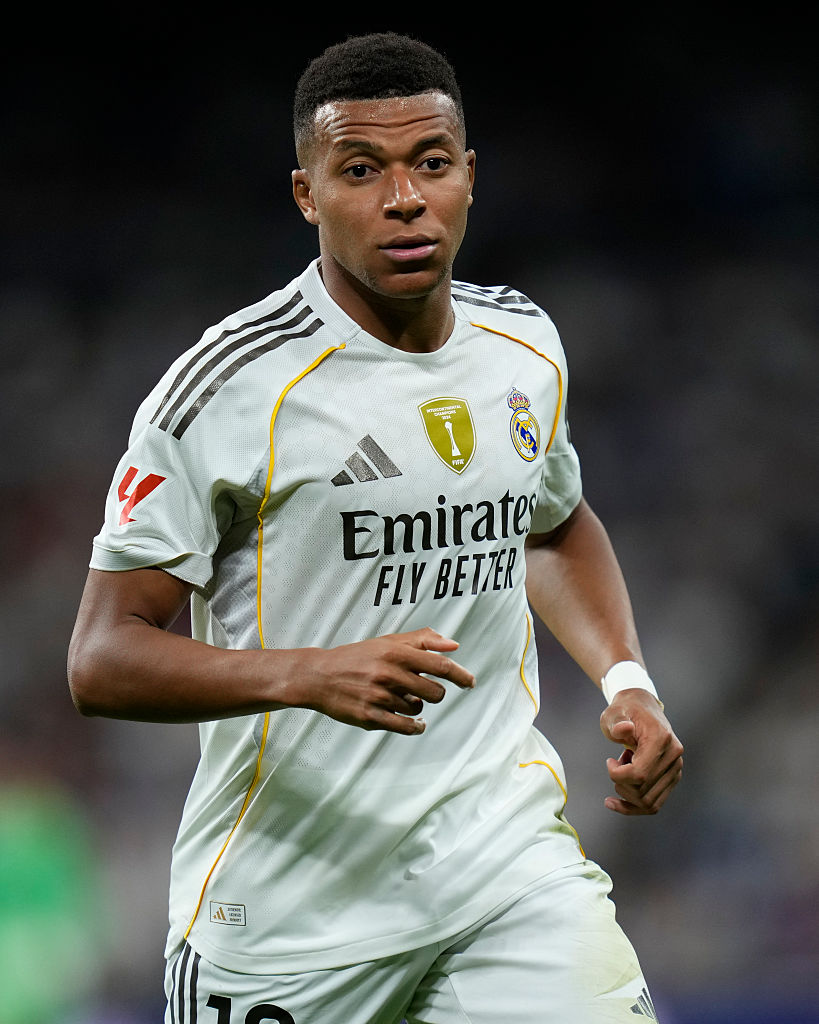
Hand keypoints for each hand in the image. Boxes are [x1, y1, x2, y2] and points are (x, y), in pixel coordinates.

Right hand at [295, 627, 474, 735]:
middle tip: (424, 690)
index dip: (460, 675)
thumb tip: (454, 646)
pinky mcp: (370, 717)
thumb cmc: (357, 657)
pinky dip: (415, 727)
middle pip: (435, 692)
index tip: (470, 682)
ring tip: (397, 698)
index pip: (439, 665)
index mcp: (395, 652)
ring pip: (417, 709)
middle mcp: (388, 674)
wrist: (319, 676)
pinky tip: (415, 723)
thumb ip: (422, 640)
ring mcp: (379, 697)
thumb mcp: (388, 642)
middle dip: (435, 693)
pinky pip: (405, 727)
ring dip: (414, 706)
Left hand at [599, 688, 682, 814]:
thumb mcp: (614, 713)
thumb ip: (616, 723)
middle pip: (643, 791)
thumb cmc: (625, 711)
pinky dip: (633, 807)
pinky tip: (613, 802)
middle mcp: (674, 756)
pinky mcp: (672, 778)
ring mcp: (676, 769)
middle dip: (621, 784)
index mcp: (661, 739)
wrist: (641, 708)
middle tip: (614, 764)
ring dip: (627, 794)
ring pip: (649, 803)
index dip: (618, 775)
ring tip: (622, 771)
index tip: (609, 761)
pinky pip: (654, 804)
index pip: (640, 773)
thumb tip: (624, 729)